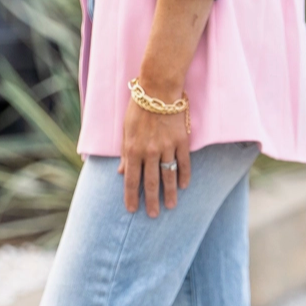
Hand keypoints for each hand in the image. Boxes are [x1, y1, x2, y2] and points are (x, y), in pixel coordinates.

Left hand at [119, 95, 190, 217]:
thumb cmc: (139, 108)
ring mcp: (167, 147)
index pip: (132, 180)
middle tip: (154, 215)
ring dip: (170, 193)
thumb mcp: (126, 130)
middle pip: (150, 182)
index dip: (131, 197)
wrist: (159, 89)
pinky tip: (183, 186)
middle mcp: (150, 151)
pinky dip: (184, 175)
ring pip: (168, 176)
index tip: (132, 210)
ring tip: (171, 206)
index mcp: (133, 149)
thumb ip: (125, 153)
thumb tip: (122, 172)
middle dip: (151, 201)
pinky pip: (183, 163)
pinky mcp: (181, 141)